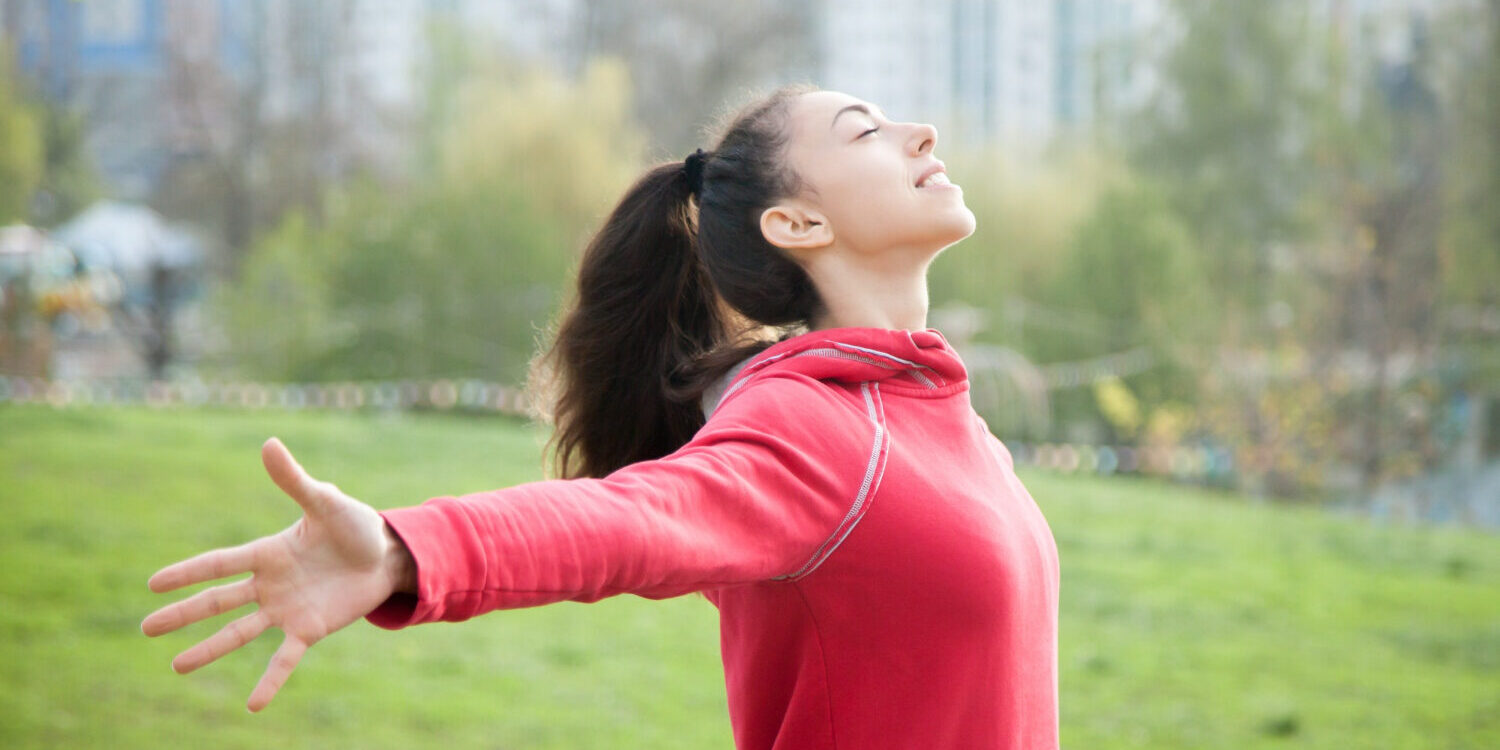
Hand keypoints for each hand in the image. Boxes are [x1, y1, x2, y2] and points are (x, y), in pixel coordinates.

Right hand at [142, 437, 415, 711]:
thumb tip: (268, 443)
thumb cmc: (355, 525)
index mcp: (268, 552)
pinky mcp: (310, 629)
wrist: (389, 555)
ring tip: (177, 667)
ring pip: (240, 633)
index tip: (152, 583)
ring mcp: (287, 609)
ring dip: (209, 649)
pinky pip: (285, 658)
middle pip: (218, 601)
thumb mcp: (326, 501)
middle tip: (144, 628)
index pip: (219, 563)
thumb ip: (295, 480)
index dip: (187, 573)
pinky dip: (269, 681)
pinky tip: (252, 705)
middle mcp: (270, 584)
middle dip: (182, 614)